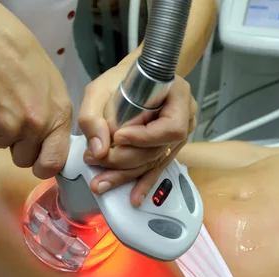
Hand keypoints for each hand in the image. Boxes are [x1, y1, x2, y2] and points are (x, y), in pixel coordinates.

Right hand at [0, 2, 72, 178]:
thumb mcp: (53, 87)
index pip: (54, 162)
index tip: (37, 162)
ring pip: (3, 147)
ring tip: (1, 101)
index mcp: (58, 116)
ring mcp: (8, 125)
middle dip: (19, 148)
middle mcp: (35, 124)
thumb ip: (55, 119)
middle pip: (25, 161)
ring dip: (1, 132)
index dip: (43, 165)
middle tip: (14, 121)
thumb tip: (53, 147)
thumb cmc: (20, 57)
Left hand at [78, 64, 196, 206]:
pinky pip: (157, 167)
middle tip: (96, 162)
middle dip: (125, 160)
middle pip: (158, 149)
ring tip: (102, 183)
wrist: (139, 77)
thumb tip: (98, 150)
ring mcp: (179, 136)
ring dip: (127, 175)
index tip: (118, 137)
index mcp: (178, 96)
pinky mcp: (168, 148)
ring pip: (155, 161)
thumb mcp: (101, 88)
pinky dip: (143, 182)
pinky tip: (134, 197)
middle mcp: (185, 118)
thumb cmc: (123, 79)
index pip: (170, 126)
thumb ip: (94, 115)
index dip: (144, 137)